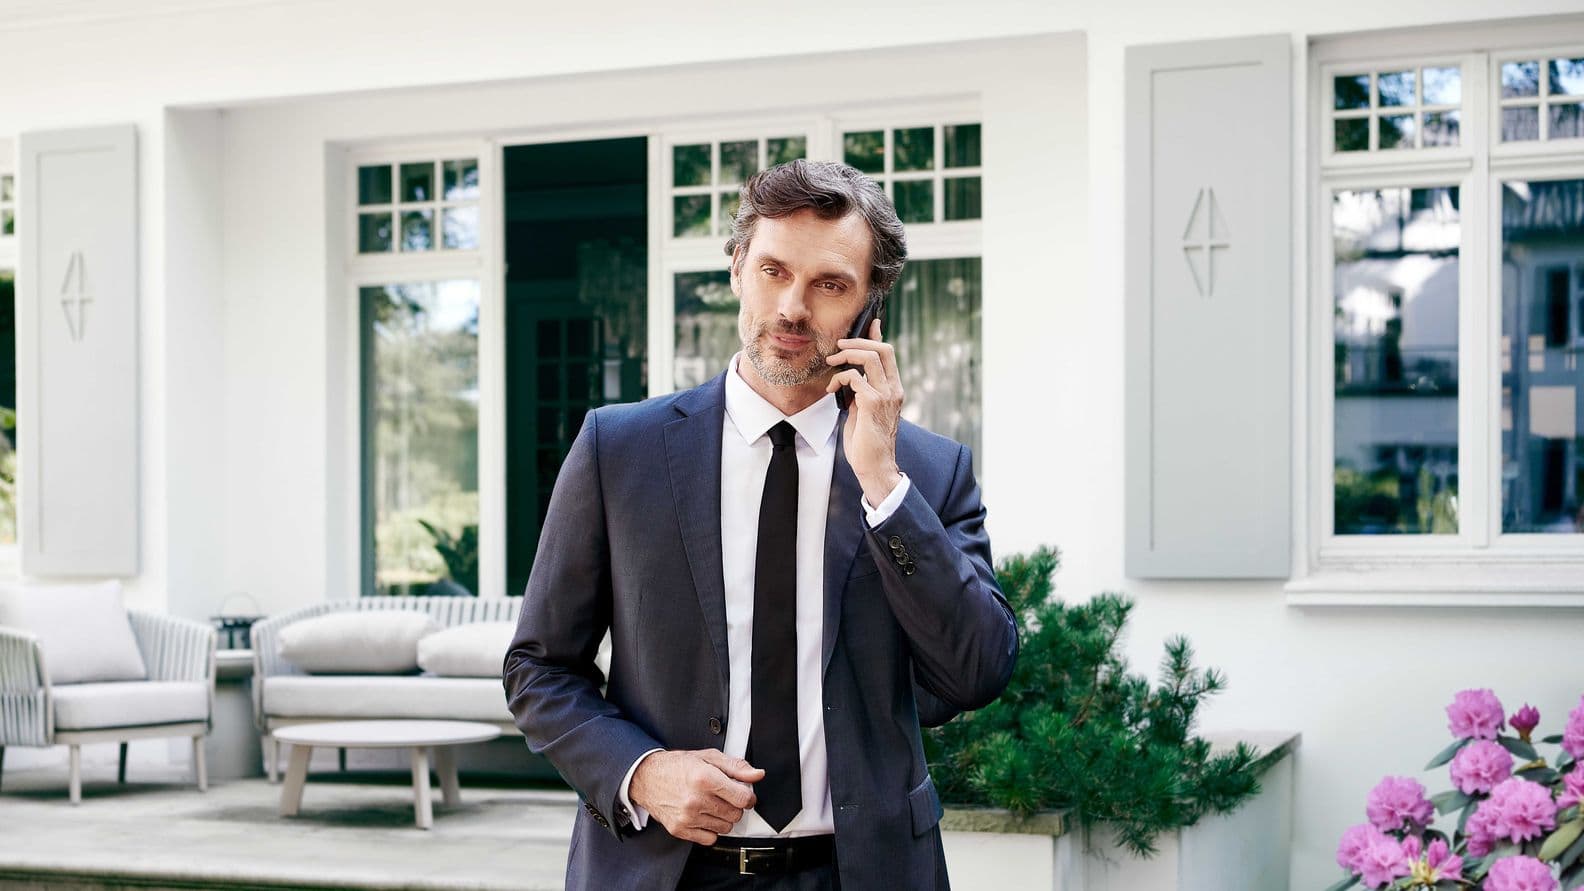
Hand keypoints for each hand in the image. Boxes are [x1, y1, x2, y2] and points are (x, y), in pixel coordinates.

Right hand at [629, 749, 763, 843]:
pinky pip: (710, 839)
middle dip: (734, 805)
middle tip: (723, 796)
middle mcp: (696, 800)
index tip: (743, 793)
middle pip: (736, 814)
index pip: (743, 798)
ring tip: (711, 804)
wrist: (647, 777)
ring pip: (725, 827)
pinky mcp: (680, 829)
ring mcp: (687, 817)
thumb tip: (757, 774)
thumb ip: (736, 767)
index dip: (748, 796)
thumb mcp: (708, 758)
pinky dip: (710, 829)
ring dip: (723, 817)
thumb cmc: (677, 766)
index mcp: (705, 778)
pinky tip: (703, 815)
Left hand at [826, 318, 903, 504]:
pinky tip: (831, 390)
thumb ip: (862, 391)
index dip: (877, 336)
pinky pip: (855, 378)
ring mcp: (885, 396)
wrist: (875, 466)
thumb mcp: (864, 410)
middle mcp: (893, 389)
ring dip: (846, 356)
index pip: (888, 354)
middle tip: (838, 346)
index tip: (870, 323)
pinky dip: (839, 379)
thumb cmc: (867, 441)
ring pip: (869, 358)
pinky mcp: (872, 404)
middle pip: (882, 349)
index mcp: (893, 389)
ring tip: (831, 362)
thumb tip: (851, 376)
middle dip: (857, 342)